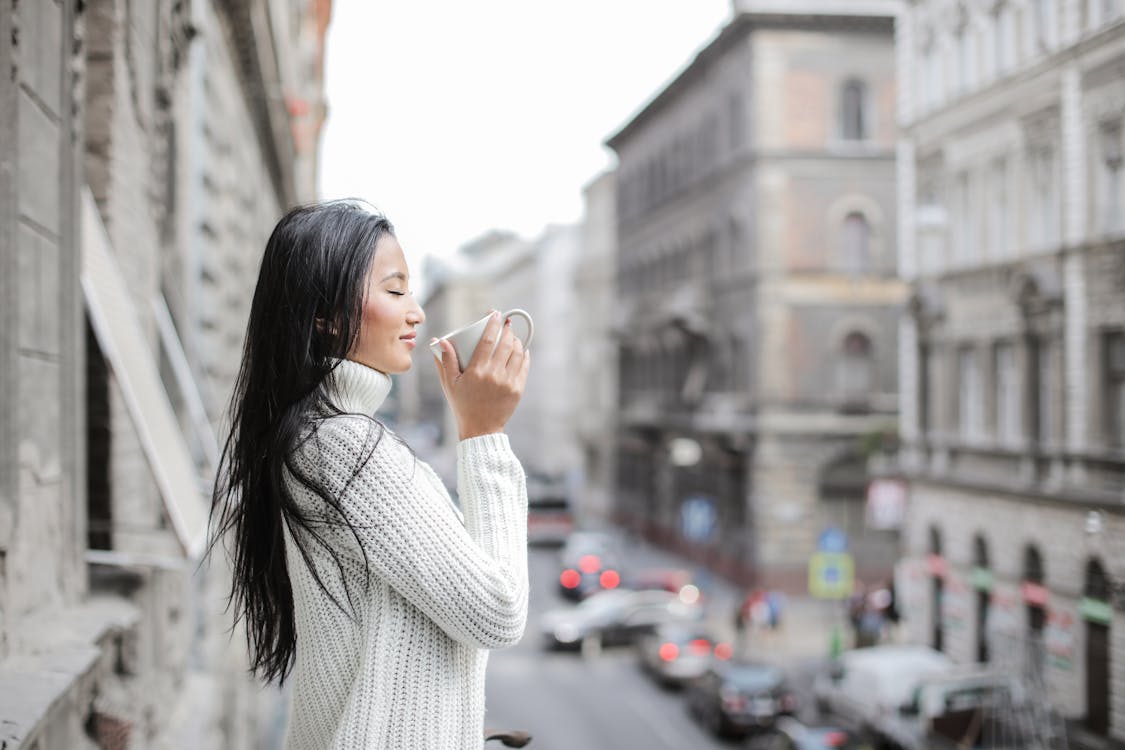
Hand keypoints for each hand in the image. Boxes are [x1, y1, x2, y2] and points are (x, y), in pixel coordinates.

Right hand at [434, 311, 530, 439]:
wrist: (480, 429)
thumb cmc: (463, 405)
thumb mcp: (450, 384)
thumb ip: (445, 361)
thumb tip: (440, 340)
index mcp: (477, 371)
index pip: (488, 340)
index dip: (492, 324)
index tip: (495, 314)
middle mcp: (494, 375)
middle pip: (506, 344)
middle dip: (507, 329)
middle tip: (505, 323)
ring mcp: (508, 382)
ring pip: (517, 353)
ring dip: (516, 341)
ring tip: (512, 336)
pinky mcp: (518, 389)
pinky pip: (524, 366)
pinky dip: (524, 355)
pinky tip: (521, 350)